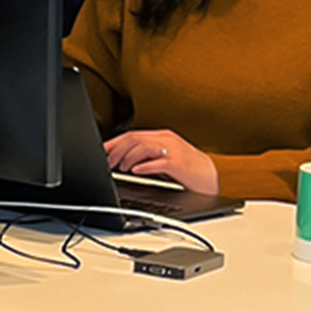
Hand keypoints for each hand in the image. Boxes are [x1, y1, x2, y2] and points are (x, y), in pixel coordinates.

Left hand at [104, 129, 218, 193]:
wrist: (208, 176)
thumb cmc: (184, 167)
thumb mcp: (162, 157)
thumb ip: (144, 154)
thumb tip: (119, 158)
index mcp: (161, 136)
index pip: (132, 134)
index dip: (114, 142)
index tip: (102, 151)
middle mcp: (166, 139)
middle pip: (135, 139)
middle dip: (118, 150)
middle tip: (108, 162)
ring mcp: (173, 150)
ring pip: (144, 147)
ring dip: (128, 157)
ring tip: (121, 167)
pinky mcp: (179, 163)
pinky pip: (159, 162)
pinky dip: (145, 166)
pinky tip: (136, 171)